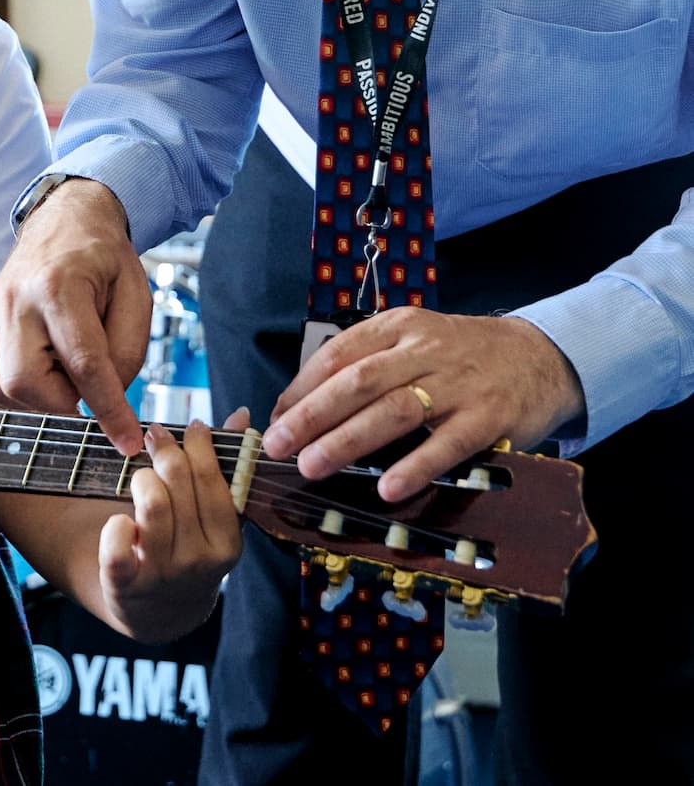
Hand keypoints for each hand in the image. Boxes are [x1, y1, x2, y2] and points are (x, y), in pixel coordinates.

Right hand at [0, 179, 150, 454]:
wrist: (63, 224)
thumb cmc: (103, 262)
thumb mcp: (136, 299)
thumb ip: (126, 354)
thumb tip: (105, 402)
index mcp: (59, 285)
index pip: (84, 363)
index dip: (108, 409)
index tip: (126, 442)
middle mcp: (14, 300)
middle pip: (24, 381)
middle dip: (60, 400)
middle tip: (81, 382)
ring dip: (34, 398)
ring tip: (57, 371)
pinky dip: (7, 392)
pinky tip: (34, 372)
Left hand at [97, 415, 244, 641]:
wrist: (156, 612)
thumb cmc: (186, 547)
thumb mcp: (212, 517)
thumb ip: (225, 466)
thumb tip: (242, 415)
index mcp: (227, 544)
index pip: (213, 480)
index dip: (199, 444)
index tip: (191, 425)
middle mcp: (199, 561)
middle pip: (179, 484)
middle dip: (165, 450)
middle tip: (154, 435)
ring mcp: (162, 574)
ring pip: (151, 504)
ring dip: (141, 478)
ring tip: (140, 474)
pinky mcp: (125, 583)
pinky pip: (116, 544)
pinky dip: (114, 525)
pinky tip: (119, 519)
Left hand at [262, 309, 585, 500]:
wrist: (539, 356)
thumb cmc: (459, 356)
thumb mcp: (411, 342)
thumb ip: (363, 366)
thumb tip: (298, 406)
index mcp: (396, 328)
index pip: (337, 354)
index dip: (302, 387)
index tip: (275, 417)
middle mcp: (423, 350)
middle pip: (358, 381)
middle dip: (312, 415)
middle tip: (279, 445)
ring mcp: (457, 384)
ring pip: (394, 410)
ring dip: (348, 441)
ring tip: (313, 467)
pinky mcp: (488, 418)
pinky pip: (446, 444)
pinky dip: (415, 466)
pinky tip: (387, 488)